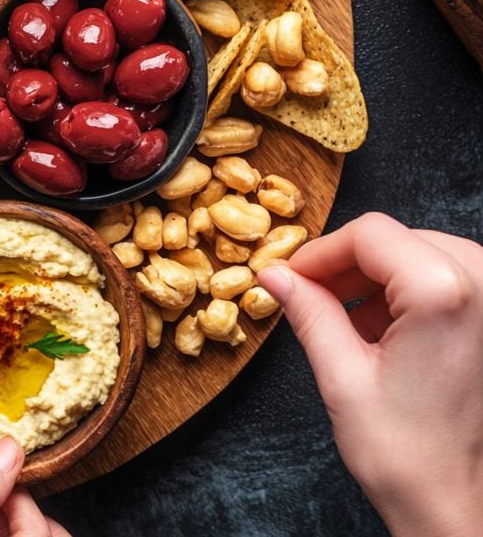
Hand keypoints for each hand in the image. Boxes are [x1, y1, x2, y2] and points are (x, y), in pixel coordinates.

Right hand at [258, 213, 482, 536]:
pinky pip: (447, 278)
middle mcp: (480, 288)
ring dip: (377, 277)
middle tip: (308, 295)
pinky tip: (380, 330)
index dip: (321, 252)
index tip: (291, 276)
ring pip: (422, 254)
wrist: (458, 504)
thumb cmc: (408, 454)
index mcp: (442, 292)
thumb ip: (308, 312)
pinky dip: (407, 291)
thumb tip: (276, 275)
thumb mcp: (341, 376)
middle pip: (397, 240)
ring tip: (343, 319)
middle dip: (348, 264)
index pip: (369, 234)